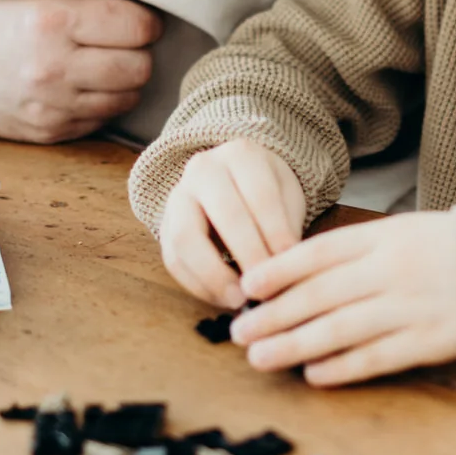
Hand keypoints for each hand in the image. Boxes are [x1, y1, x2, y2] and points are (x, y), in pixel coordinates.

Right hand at [0, 0, 161, 142]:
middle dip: (138, 51)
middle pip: (140, 66)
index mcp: (49, 21)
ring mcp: (51, 106)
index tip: (132, 15)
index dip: (142, 19)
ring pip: (127, 97)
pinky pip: (102, 119)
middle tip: (121, 39)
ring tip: (103, 61)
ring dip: (124, 79)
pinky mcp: (48, 132)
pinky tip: (81, 84)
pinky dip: (101, 102)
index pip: (138, 26)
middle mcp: (53, 68)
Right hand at [158, 139, 305, 308]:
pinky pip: (174, 259)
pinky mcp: (165, 225)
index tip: (290, 264)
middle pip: (225, 214)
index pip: (260, 195)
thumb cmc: (267, 192)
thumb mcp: (287, 196)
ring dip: (215, 276)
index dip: (275, 233)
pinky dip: (198, 285)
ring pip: (187, 238)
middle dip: (248, 255)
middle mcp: (204, 168)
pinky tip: (223, 298)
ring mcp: (178, 195)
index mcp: (241, 154)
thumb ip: (286, 227)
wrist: (233, 181)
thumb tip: (285, 270)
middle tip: (266, 286)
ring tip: (240, 299)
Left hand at [232, 212, 455, 386]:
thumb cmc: (450, 250)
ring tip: (261, 358)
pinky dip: (343, 367)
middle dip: (275, 314)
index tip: (248, 286)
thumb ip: (357, 250)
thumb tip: (295, 274)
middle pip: (321, 294)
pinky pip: (377, 357)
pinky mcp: (432, 341)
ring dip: (295, 345)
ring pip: (341, 329)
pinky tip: (313, 376)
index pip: (320, 252)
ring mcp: (413, 306)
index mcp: (386, 237)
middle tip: (240, 332)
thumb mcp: (403, 232)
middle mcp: (394, 270)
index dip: (280, 270)